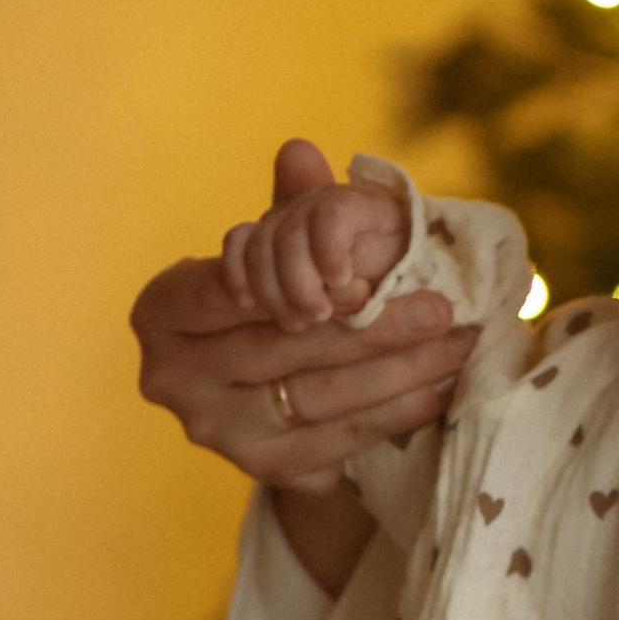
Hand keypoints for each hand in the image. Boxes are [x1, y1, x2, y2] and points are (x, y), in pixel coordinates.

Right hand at [131, 138, 474, 498]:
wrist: (267, 396)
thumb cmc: (269, 303)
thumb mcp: (275, 252)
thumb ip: (291, 206)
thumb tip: (301, 151)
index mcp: (161, 310)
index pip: (234, 290)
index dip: (304, 282)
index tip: (372, 276)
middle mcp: (172, 376)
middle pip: (287, 346)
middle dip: (376, 327)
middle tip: (444, 309)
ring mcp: (215, 430)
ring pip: (321, 396)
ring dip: (401, 371)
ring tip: (457, 345)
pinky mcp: (261, 468)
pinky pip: (343, 438)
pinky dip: (399, 411)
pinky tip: (443, 387)